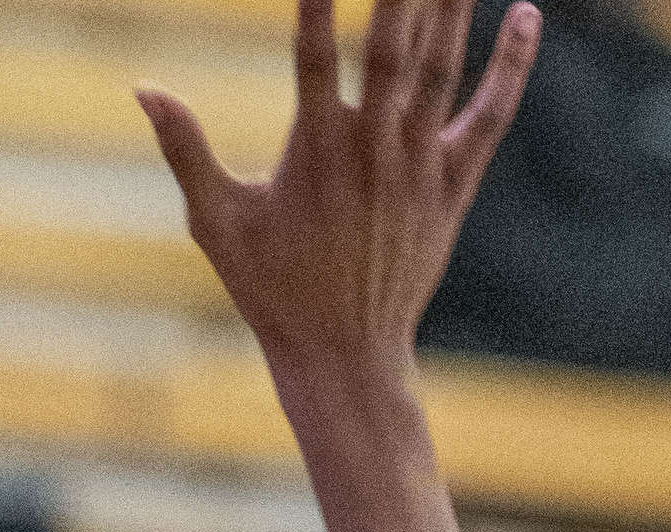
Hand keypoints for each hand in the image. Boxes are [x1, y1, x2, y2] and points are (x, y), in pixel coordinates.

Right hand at [138, 0, 538, 382]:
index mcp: (314, 153)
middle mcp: (372, 150)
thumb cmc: (272, 291)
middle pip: (391, 45)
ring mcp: (418, 166)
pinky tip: (527, 16)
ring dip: (455, 4)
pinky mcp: (452, 185)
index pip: (313, 55)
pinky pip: (491, 116)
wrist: (344, 358)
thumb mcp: (217, 225)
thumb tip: (143, 90)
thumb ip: (186, 152)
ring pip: (442, 66)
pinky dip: (512, 66)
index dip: (316, 2)